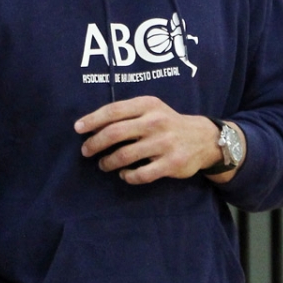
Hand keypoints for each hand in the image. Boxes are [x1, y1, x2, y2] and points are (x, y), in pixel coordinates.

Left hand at [75, 96, 242, 183]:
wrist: (204, 139)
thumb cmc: (168, 123)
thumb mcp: (151, 109)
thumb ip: (126, 114)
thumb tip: (92, 127)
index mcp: (148, 105)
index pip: (113, 111)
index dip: (92, 120)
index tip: (78, 129)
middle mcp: (155, 122)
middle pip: (115, 133)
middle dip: (95, 143)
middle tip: (86, 151)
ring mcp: (164, 144)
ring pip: (124, 156)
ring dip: (108, 162)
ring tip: (103, 164)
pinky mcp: (171, 164)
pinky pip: (141, 175)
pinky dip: (127, 176)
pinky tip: (124, 175)